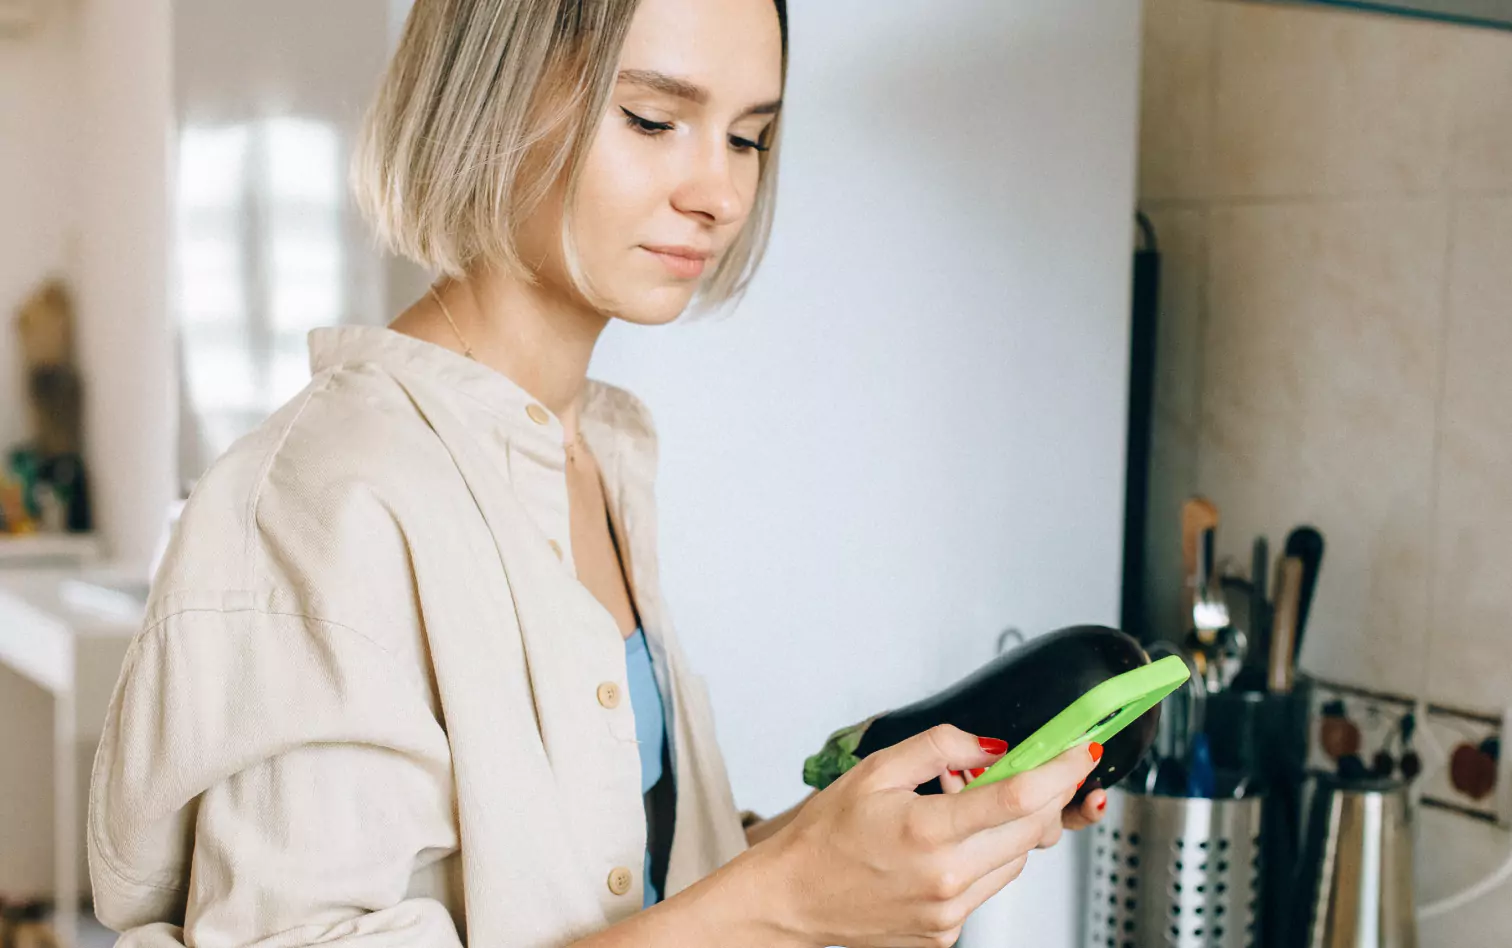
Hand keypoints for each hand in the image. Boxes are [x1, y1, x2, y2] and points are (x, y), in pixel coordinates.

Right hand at [757, 724, 1098, 947]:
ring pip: (1014, 861)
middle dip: (1042, 795)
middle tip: (1033, 770)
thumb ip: (939, 748)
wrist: (791, 900)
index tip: (1080, 753)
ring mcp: (948, 912)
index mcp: (927, 831)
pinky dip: (983, 860)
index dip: (1061, 770)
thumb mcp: (875, 771)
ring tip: (964, 809)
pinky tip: (947, 846)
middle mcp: (945, 878)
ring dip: (1010, 829)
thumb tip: (990, 747)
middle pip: (1029, 831)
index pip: (1019, 796)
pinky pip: (987, 888)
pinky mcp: (946, 932)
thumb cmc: (824, 837)